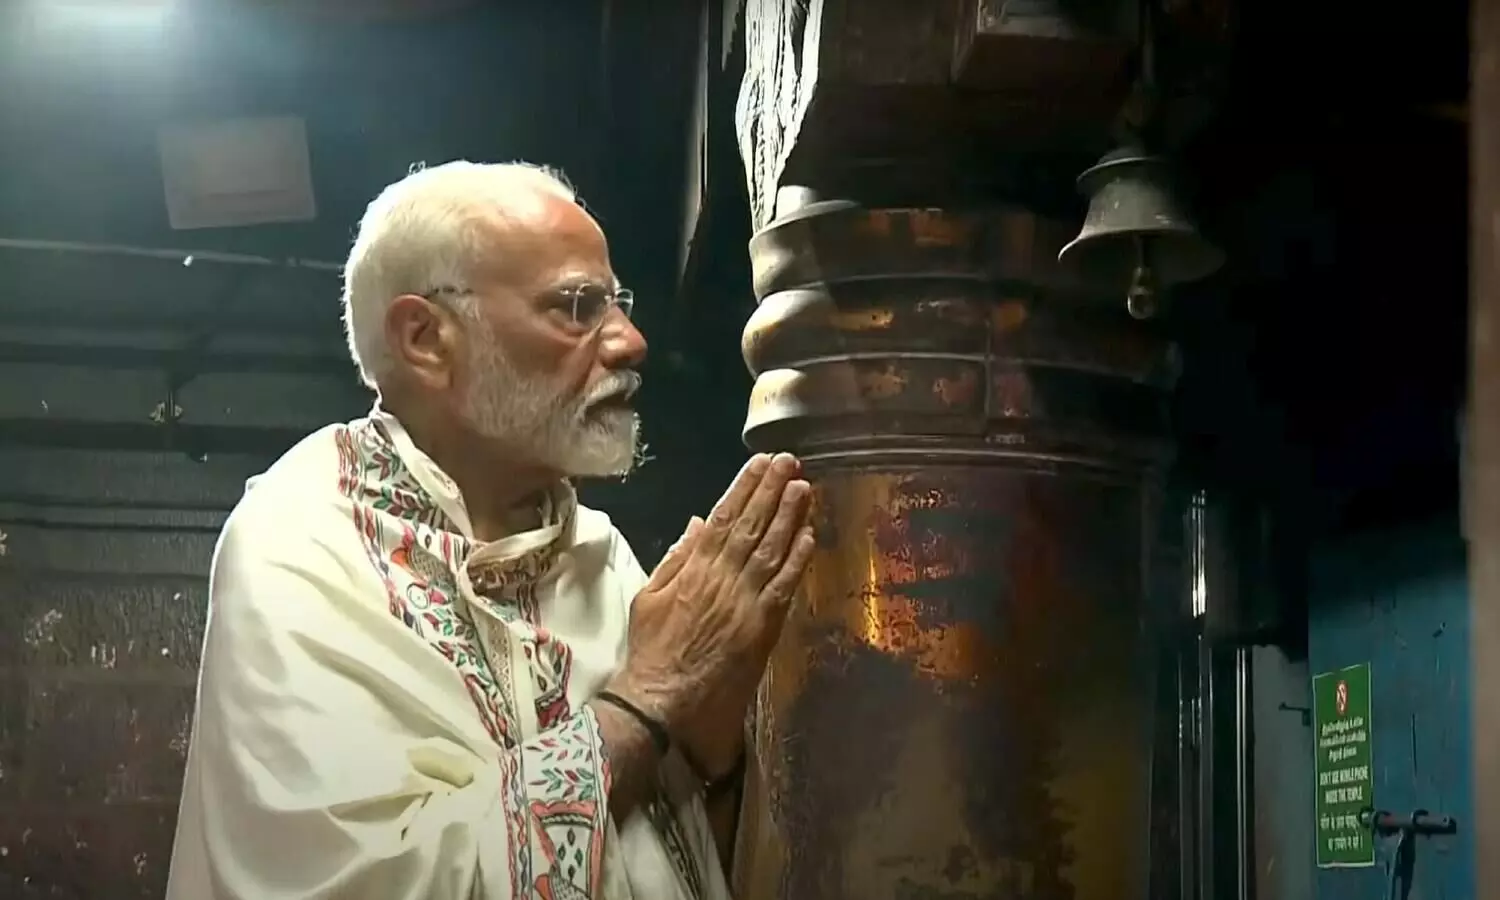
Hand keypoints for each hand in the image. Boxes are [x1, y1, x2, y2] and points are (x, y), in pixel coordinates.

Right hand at [608, 453, 814, 777]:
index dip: (744, 488)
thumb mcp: (649, 595)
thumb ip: (677, 557)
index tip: (760, 463)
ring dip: (790, 516)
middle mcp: (722, 578)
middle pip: (752, 526)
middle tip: (790, 461)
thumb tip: (699, 522)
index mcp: (693, 568)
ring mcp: (745, 601)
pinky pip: (784, 586)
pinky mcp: (762, 627)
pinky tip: (809, 534)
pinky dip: (797, 559)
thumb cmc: (652, 648)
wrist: (661, 697)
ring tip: (804, 486)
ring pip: (772, 549)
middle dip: (772, 490)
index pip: (723, 518)